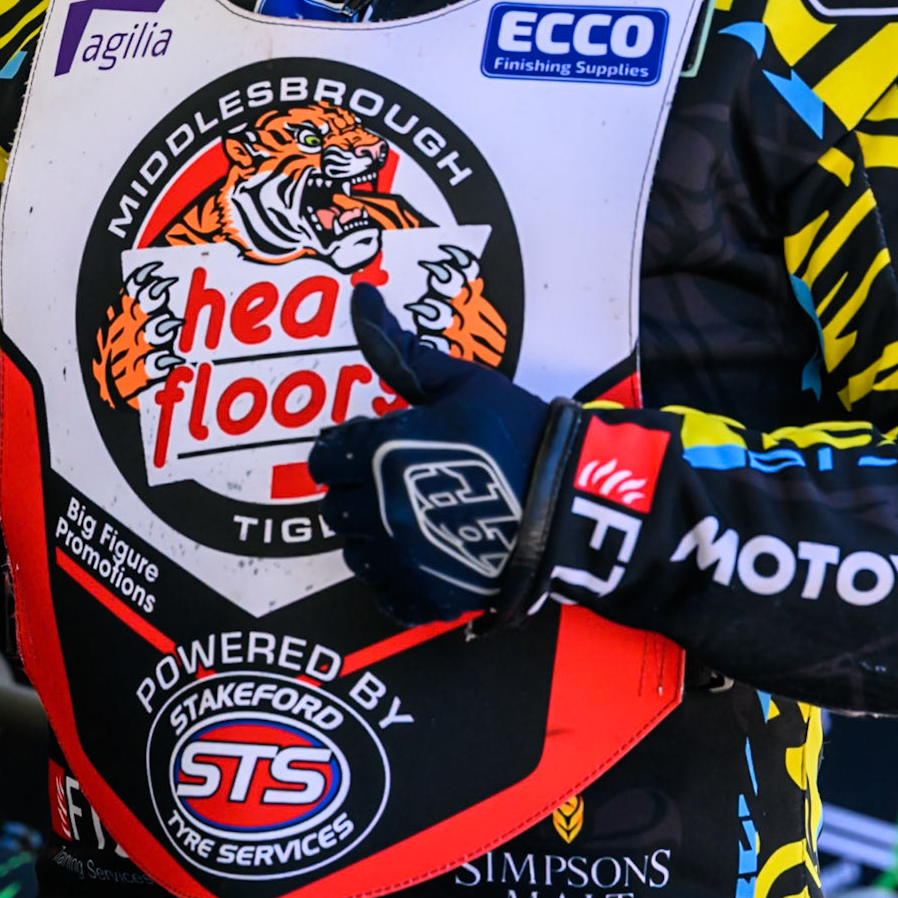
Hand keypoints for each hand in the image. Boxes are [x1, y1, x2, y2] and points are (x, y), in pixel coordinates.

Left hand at [309, 286, 549, 625]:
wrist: (572, 501)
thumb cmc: (518, 435)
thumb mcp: (462, 382)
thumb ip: (401, 350)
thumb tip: (361, 298)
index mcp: (381, 452)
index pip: (325, 457)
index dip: (347, 449)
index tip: (372, 447)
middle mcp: (380, 509)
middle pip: (335, 505)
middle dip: (358, 489)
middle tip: (397, 479)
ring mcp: (401, 561)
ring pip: (354, 551)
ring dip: (373, 534)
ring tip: (415, 515)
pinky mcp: (426, 598)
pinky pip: (384, 594)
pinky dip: (397, 579)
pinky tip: (426, 555)